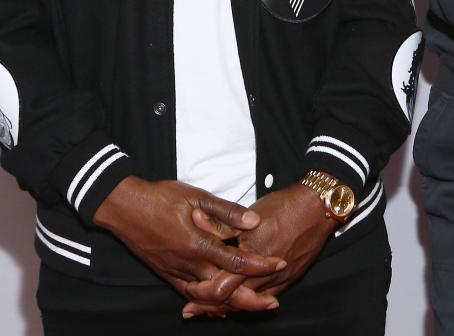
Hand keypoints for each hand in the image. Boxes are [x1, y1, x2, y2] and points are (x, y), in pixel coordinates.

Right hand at [92, 176, 284, 311]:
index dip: (260, 264)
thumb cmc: (162, 197)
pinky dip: (207, 302)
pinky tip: (218, 304)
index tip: (280, 263)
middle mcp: (188, 264)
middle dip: (250, 298)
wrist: (125, 207)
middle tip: (272, 302)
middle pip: (224, 290)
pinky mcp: (167, 274)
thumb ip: (227, 211)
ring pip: (208, 297)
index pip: (237, 260)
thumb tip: (254, 222)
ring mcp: (176, 272)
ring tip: (251, 305)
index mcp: (198, 244)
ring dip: (230, 304)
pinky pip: (190, 294)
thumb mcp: (198, 196)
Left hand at [181, 183, 336, 316]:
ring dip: (226, 308)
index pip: (220, 285)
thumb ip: (225, 224)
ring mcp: (278, 278)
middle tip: (189, 310)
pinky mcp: (289, 279)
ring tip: (208, 312)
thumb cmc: (285, 205)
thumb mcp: (251, 213)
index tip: (187, 288)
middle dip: (207, 306)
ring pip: (247, 303)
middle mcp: (264, 272)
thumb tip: (197, 220)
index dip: (200, 291)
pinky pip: (265, 299)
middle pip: (231, 300)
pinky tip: (238, 305)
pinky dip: (249, 304)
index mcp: (251, 254)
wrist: (318, 206)